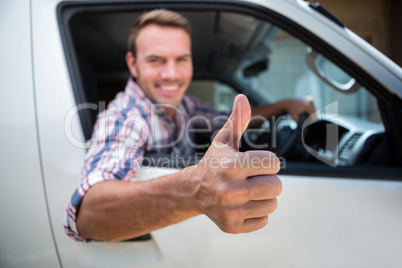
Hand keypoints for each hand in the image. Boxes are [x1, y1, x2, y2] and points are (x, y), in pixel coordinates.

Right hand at [187, 94, 281, 232]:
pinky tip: (242, 205)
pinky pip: (263, 220)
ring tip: (247, 191)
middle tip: (252, 178)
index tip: (255, 163)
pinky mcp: (232, 226)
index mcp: (231, 166)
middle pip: (276, 186)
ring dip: (264, 197)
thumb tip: (242, 97)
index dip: (267, 162)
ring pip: (272, 204)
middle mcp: (229, 190)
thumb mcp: (224, 141)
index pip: (274, 163)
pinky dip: (257, 212)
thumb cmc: (214, 163)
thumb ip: (237, 120)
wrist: (194, 191)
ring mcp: (230, 210)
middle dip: (268, 180)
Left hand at [283, 97, 315, 121]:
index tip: (307, 124)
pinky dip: (309, 110)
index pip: (313, 116)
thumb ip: (301, 124)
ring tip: (304, 115)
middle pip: (314, 113)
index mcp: (308, 106)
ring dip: (311, 114)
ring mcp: (310, 99)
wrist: (287, 103)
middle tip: (305, 120)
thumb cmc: (291, 111)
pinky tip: (304, 111)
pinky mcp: (309, 98)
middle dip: (311, 118)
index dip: (311, 121)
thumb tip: (306, 131)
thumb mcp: (295, 118)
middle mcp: (310, 101)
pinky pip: (312, 106)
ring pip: (314, 109)